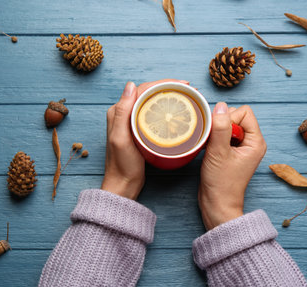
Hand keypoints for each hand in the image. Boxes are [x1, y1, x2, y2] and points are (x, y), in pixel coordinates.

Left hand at [102, 79, 188, 199]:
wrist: (123, 184)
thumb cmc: (122, 164)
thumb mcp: (121, 138)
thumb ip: (123, 112)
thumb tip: (130, 85)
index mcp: (117, 112)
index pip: (142, 89)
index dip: (162, 84)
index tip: (181, 84)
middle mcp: (123, 114)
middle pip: (148, 93)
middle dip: (168, 88)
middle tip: (188, 89)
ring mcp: (131, 122)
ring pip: (151, 102)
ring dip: (168, 96)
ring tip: (186, 96)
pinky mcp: (139, 131)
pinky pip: (153, 114)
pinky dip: (165, 109)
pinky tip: (176, 112)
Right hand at [198, 103, 266, 229]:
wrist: (217, 204)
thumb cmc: (221, 183)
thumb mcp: (219, 153)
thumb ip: (220, 128)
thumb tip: (220, 106)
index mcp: (256, 141)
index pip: (244, 112)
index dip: (229, 119)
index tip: (220, 136)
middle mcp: (251, 142)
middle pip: (235, 116)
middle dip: (221, 125)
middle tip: (215, 143)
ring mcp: (241, 147)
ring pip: (226, 125)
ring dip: (215, 132)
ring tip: (211, 148)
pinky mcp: (230, 151)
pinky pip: (221, 134)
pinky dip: (213, 138)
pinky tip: (208, 150)